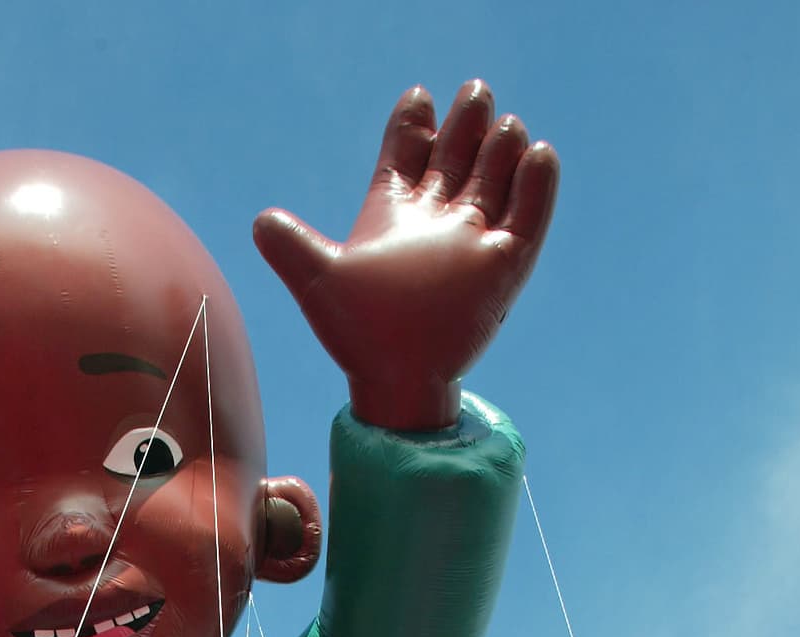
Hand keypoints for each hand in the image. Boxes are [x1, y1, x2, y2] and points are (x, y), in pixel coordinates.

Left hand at [254, 80, 558, 430]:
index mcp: (395, 211)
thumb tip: (260, 222)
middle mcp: (437, 218)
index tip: (419, 96)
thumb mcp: (319, 284)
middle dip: (467, 120)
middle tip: (475, 92)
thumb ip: (293, 248)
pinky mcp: (505, 264)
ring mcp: (473, 238)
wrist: (396, 381)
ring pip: (495, 176)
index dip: (414, 123)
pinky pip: (529, 217)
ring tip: (505, 126)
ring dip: (502, 147)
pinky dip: (537, 186)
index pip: (408, 151)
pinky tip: (539, 154)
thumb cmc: (357, 334)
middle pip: (457, 152)